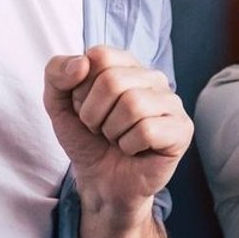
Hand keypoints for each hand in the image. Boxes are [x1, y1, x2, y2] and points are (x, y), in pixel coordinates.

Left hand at [44, 47, 191, 215]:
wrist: (100, 181)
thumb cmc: (86, 139)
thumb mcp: (58, 103)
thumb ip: (56, 73)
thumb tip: (82, 62)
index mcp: (126, 64)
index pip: (100, 56)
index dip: (82, 88)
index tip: (85, 107)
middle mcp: (153, 77)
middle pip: (113, 81)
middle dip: (94, 114)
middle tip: (100, 128)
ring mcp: (171, 102)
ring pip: (132, 105)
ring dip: (112, 131)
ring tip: (117, 139)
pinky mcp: (182, 129)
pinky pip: (147, 130)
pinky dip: (129, 146)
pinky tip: (134, 150)